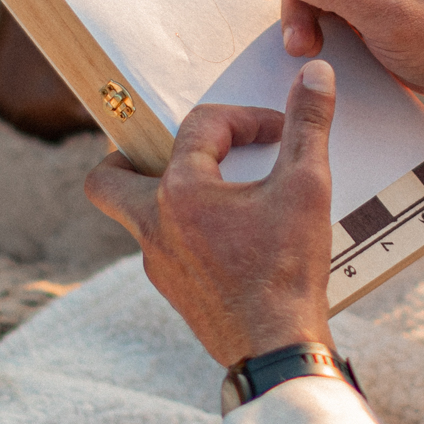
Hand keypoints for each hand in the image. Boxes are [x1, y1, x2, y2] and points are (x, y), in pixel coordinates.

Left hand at [85, 60, 336, 366]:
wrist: (276, 350)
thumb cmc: (287, 270)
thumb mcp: (307, 187)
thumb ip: (308, 126)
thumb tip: (315, 74)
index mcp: (180, 191)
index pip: (202, 126)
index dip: (245, 118)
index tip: (279, 131)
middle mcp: (154, 225)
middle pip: (107, 180)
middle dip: (129, 156)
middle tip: (173, 151)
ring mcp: (158, 262)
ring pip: (134, 217)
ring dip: (164, 195)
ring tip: (213, 191)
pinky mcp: (173, 290)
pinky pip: (162, 248)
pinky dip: (185, 231)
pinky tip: (229, 236)